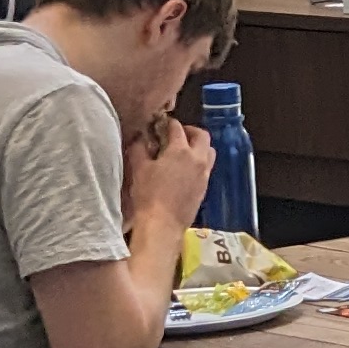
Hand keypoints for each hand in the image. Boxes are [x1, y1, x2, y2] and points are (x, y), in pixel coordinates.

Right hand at [127, 111, 214, 228]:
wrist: (163, 224)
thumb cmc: (149, 195)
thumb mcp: (138, 168)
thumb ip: (139, 148)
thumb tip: (140, 137)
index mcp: (181, 151)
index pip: (177, 128)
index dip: (168, 123)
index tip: (161, 124)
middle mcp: (197, 159)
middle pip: (202, 136)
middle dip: (190, 131)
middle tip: (177, 134)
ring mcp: (204, 174)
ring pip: (209, 151)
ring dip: (199, 146)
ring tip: (184, 150)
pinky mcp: (205, 187)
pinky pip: (207, 167)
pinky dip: (199, 161)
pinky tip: (185, 168)